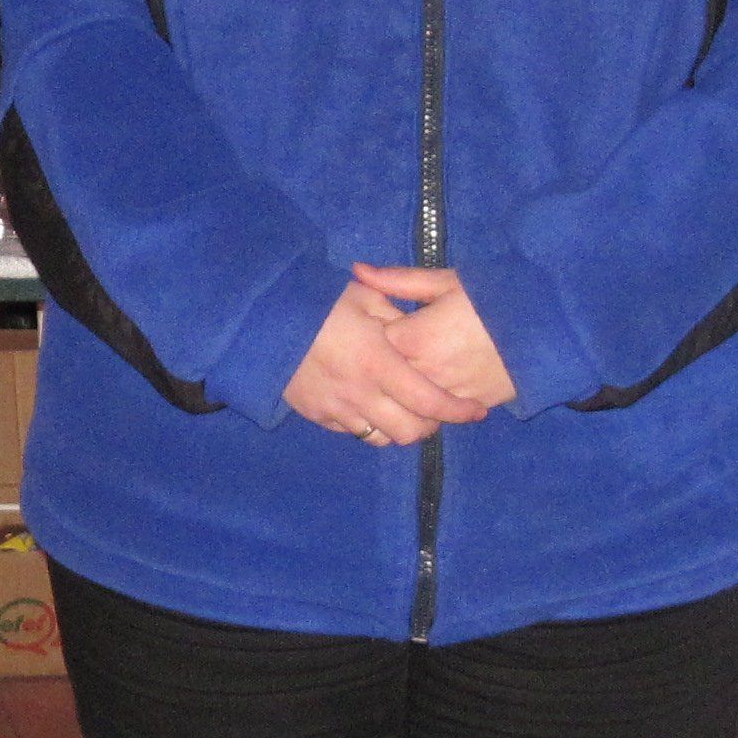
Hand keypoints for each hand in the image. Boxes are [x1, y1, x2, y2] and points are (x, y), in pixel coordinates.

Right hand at [283, 281, 492, 444]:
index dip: (458, 411)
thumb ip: (397, 317)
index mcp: (379, 363)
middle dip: (430, 427)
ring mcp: (338, 409)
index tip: (475, 411)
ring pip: (381, 439)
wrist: (262, 321)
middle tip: (436, 412)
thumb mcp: (363, 297)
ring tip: (404, 412)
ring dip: (399, 430)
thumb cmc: (318, 303)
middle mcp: (361, 394)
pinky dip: (368, 425)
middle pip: (409, 432)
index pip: (430, 401)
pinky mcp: (318, 415)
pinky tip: (370, 405)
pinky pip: (353, 432)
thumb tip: (420, 330)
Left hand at [349, 263, 519, 418]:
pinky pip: (436, 415)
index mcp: (413, 337)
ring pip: (409, 402)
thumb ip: (397, 280)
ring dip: (408, 390)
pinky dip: (432, 405)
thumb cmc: (491, 297)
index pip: (374, 344)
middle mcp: (424, 370)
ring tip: (419, 371)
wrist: (543, 325)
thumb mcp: (444, 282)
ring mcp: (445, 393)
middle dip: (390, 366)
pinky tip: (438, 388)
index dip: (378, 336)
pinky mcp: (466, 406)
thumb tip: (358, 270)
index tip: (386, 327)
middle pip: (388, 378)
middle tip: (402, 351)